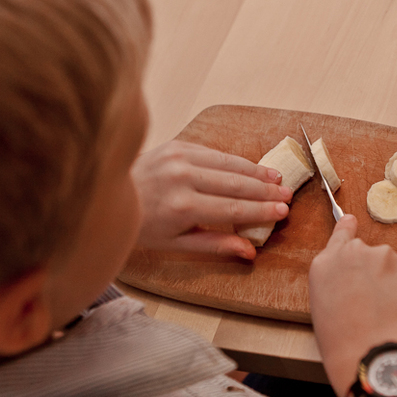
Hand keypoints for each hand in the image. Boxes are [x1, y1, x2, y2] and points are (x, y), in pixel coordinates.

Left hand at [131, 141, 291, 258]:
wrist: (109, 196)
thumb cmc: (143, 226)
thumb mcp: (177, 244)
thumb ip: (215, 245)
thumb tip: (250, 251)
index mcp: (183, 206)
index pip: (233, 209)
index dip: (262, 211)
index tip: (282, 211)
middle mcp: (182, 178)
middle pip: (235, 184)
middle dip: (265, 190)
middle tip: (287, 194)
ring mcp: (179, 157)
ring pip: (228, 163)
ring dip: (254, 171)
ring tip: (276, 178)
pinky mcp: (177, 145)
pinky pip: (213, 152)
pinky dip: (233, 160)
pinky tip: (249, 167)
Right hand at [309, 215, 396, 396]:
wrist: (372, 352)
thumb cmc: (341, 341)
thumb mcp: (323, 305)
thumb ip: (336, 281)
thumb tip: (354, 280)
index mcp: (326, 263)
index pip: (341, 233)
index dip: (348, 228)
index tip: (352, 221)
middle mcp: (354, 252)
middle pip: (369, 254)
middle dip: (375, 272)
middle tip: (374, 303)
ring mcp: (385, 257)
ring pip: (393, 267)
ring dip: (394, 284)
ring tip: (388, 314)